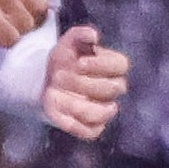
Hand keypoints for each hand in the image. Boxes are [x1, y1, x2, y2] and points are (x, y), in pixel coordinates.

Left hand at [41, 23, 130, 140]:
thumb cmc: (64, 59)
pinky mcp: (92, 127)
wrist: (47, 79)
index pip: (121, 66)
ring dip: (75, 104)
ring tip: (53, 92)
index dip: (101, 65)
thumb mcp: (68, 42)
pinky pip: (90, 132)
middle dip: (82, 83)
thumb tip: (93, 36)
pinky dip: (72, 122)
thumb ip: (80, 35)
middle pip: (112, 89)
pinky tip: (55, 107)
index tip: (78, 62)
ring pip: (102, 114)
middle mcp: (113, 89)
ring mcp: (104, 109)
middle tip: (58, 76)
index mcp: (114, 67)